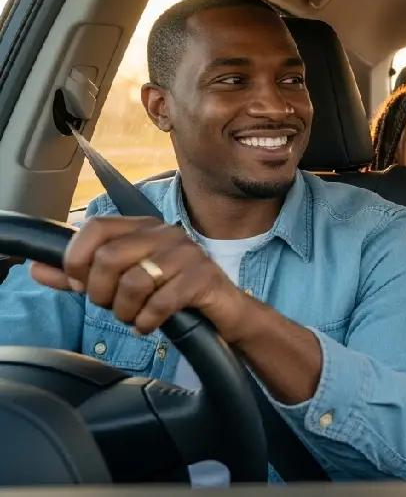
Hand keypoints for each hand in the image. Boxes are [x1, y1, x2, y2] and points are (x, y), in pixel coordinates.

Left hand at [28, 216, 249, 338]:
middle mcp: (165, 233)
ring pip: (134, 282)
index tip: (79, 286)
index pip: (96, 227)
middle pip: (109, 258)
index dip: (76, 259)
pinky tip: (149, 325)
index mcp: (143, 227)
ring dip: (126, 312)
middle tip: (112, 307)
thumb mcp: (121, 283)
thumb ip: (79, 276)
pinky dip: (148, 321)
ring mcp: (187, 253)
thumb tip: (36, 268)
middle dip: (101, 293)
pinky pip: (161, 302)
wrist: (222, 312)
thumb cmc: (168, 294)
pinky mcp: (203, 278)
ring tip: (133, 318)